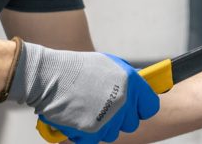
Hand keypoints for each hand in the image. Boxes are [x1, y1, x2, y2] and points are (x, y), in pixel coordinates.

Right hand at [9, 42, 158, 142]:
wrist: (50, 77)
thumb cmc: (77, 68)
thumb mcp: (109, 64)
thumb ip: (128, 77)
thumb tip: (141, 83)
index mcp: (130, 84)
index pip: (150, 106)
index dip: (142, 107)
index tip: (135, 106)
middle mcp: (123, 102)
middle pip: (132, 123)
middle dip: (121, 117)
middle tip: (106, 107)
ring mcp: (108, 119)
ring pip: (114, 133)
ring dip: (104, 125)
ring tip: (89, 108)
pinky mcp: (92, 132)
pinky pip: (96, 139)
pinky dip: (87, 133)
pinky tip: (79, 117)